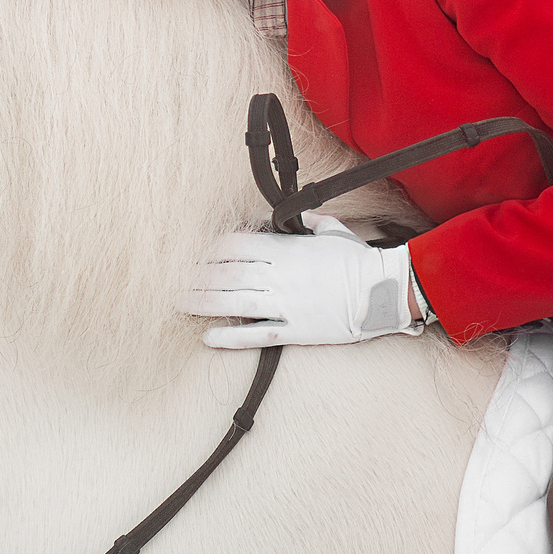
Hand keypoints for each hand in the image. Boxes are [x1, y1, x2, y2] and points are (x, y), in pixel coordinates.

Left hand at [176, 213, 430, 348]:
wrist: (384, 291)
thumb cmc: (358, 259)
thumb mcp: (332, 231)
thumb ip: (308, 222)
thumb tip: (297, 216)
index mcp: (287, 250)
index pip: (236, 246)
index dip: (208, 249)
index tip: (188, 251)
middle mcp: (281, 276)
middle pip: (228, 274)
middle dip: (196, 276)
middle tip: (168, 279)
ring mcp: (287, 304)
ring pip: (235, 303)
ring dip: (204, 303)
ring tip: (178, 303)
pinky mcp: (296, 330)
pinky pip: (257, 334)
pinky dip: (231, 336)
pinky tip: (208, 337)